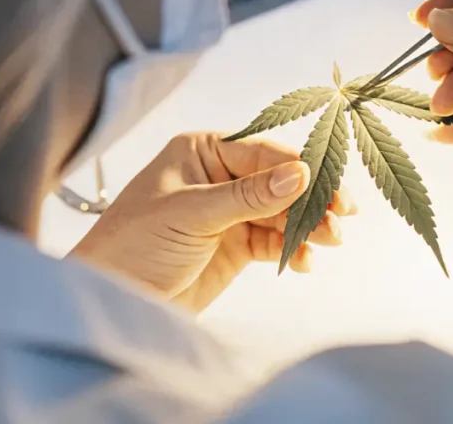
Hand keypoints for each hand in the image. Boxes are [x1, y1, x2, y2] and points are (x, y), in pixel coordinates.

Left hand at [70, 133, 355, 312]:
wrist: (110, 300)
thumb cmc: (132, 244)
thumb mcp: (191, 214)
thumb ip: (249, 196)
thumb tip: (300, 174)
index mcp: (201, 152)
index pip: (262, 152)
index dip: (299, 168)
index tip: (328, 186)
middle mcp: (218, 177)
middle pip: (279, 182)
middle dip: (310, 199)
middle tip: (342, 217)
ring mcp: (228, 213)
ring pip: (282, 213)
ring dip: (307, 226)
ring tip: (330, 241)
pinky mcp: (234, 247)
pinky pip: (274, 242)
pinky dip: (292, 250)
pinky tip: (304, 261)